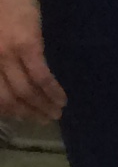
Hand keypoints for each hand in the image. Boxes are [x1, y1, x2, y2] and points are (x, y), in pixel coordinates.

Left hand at [0, 0, 63, 122]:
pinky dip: (52, 92)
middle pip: (7, 98)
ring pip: (25, 91)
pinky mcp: (28, 45)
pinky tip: (62, 99)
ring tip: (55, 114)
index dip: (6, 109)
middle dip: (26, 113)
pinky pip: (41, 76)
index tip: (21, 115)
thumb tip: (7, 71)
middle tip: (41, 121)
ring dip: (42, 107)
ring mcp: (6, 54)